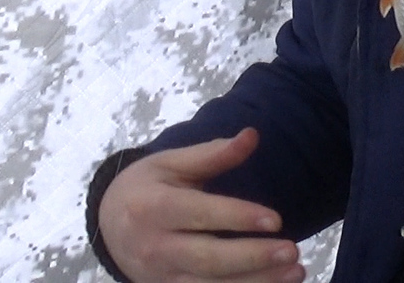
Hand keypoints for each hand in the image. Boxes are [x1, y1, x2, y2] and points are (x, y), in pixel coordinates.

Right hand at [97, 128, 305, 282]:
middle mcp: (155, 247)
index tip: (277, 220)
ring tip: (295, 271)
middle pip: (208, 258)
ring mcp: (161, 277)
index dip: (239, 218)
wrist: (107, 224)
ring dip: (256, 282)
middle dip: (253, 257)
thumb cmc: (147, 187)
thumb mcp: (171, 164)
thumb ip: (213, 154)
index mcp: (153, 207)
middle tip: (292, 250)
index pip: (201, 214)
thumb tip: (252, 135)